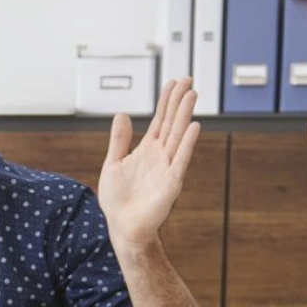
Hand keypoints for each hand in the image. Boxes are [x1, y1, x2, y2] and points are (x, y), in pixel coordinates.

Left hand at [97, 78, 201, 249]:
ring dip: (185, 116)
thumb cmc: (118, 200)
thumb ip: (119, 140)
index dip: (166, 101)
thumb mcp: (113, 163)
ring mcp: (168, 168)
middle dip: (179, 101)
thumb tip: (122, 114)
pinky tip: (193, 127)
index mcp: (147, 150)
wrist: (123, 227)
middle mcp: (160, 156)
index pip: (160, 120)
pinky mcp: (171, 183)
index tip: (173, 82)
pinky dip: (187, 144)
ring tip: (192, 95)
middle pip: (172, 122)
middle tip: (188, 79)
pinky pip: (181, 160)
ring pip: (178, 136)